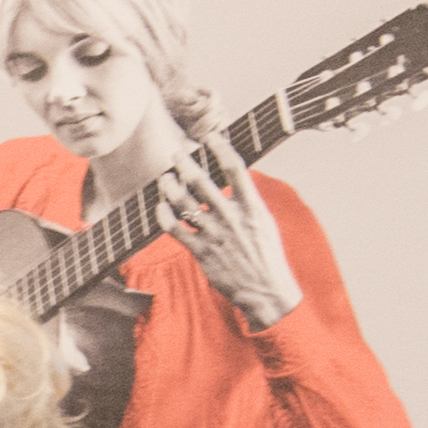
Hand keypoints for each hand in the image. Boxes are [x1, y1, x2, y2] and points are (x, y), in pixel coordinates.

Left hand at [146, 150, 302, 327]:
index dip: (220, 147)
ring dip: (170, 186)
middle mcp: (231, 217)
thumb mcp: (264, 223)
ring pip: (184, 202)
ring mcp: (214, 234)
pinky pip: (175, 229)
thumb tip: (236, 179)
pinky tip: (160, 206)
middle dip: (185, 163)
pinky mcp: (201, 252)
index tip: (209, 136)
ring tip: (165, 178)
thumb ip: (247, 201)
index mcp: (252, 207)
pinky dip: (164, 214)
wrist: (266, 291)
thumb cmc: (266, 256)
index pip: (234, 168)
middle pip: (201, 181)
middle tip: (176, 153)